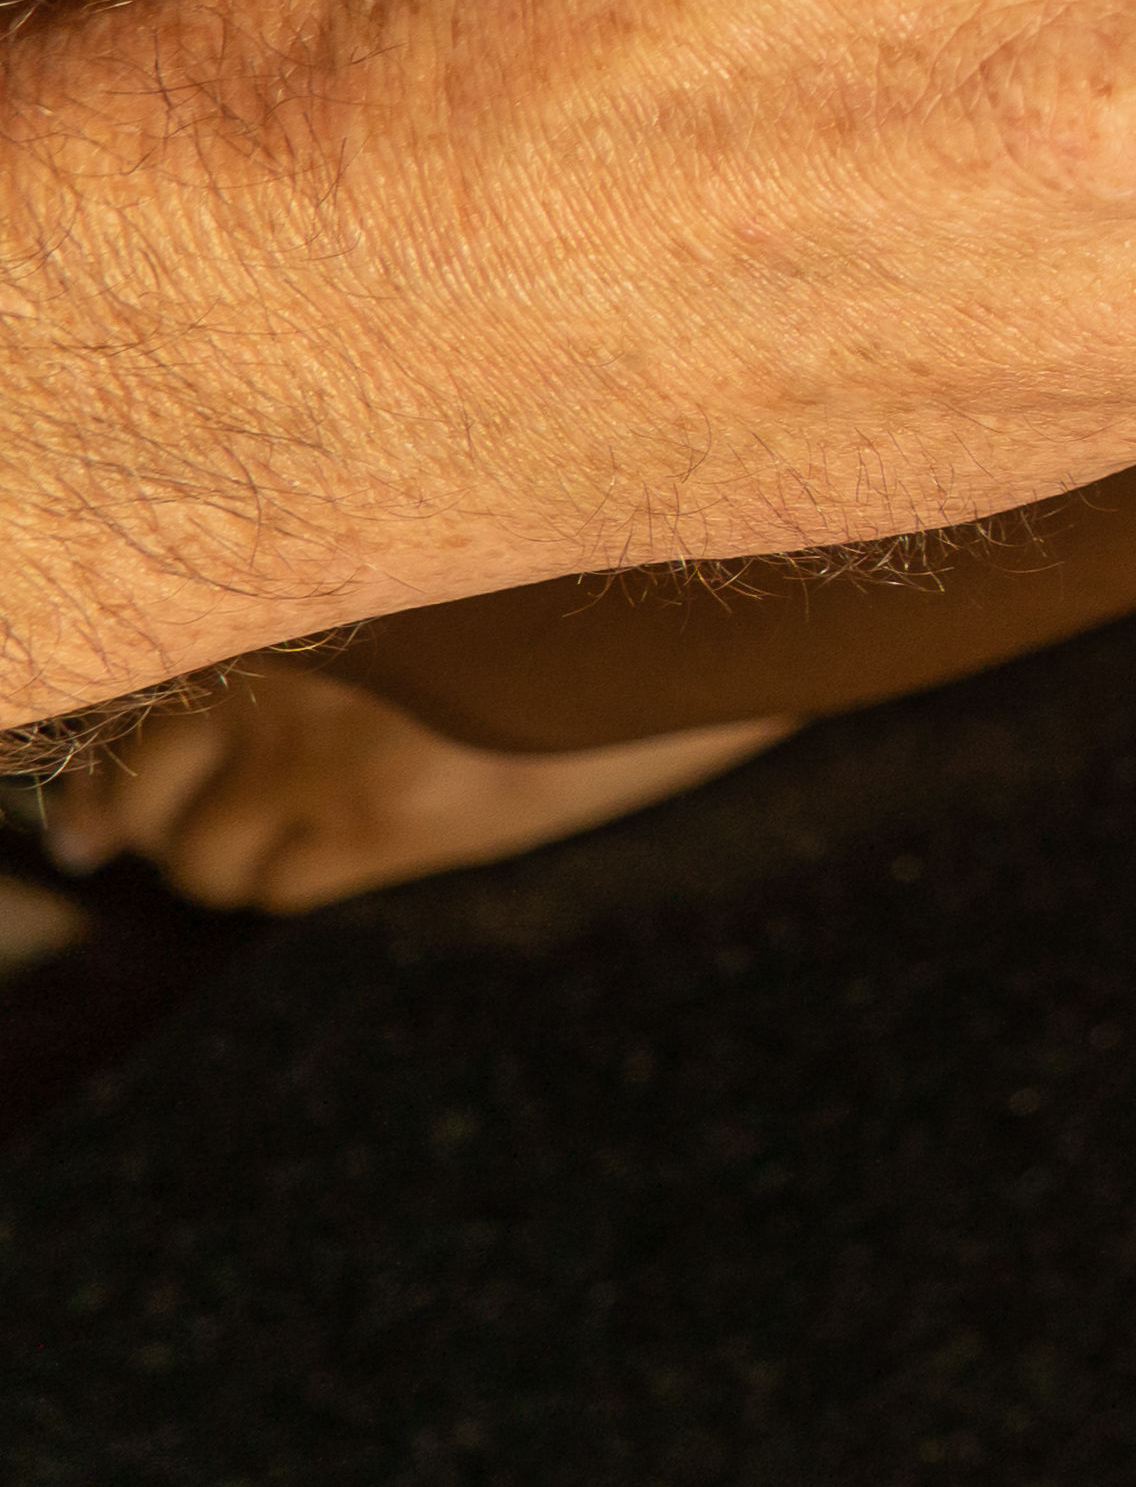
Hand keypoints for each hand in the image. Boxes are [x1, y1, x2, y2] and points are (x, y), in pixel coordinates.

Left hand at [42, 660, 783, 912]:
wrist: (690, 622)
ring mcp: (329, 750)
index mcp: (278, 605)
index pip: (125, 715)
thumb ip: (311, 635)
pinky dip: (301, 881)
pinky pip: (285, 889)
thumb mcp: (420, 598)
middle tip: (188, 838)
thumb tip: (194, 728)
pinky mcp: (397, 819)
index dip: (100, 782)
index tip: (93, 818)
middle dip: (155, 832)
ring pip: (203, 862)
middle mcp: (278, 674)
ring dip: (236, 863)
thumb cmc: (560, 597)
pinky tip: (355, 847)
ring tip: (296, 841)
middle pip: (143, 801)